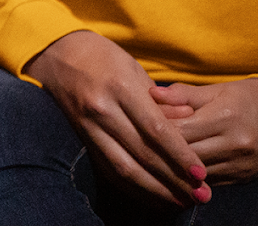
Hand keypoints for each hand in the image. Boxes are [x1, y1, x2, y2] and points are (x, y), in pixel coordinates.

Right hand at [25, 31, 210, 206]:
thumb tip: (190, 121)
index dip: (180, 155)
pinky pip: (108, 169)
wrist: (57, 55)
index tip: (200, 173)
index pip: (156, 129)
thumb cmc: (103, 57)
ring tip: (181, 202)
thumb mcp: (134, 68)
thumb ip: (161, 100)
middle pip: (142, 153)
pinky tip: (152, 197)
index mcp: (120, 86)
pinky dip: (132, 187)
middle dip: (174, 179)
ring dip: (155, 190)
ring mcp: (88, 126)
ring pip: (124, 168)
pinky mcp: (82, 138)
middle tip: (200, 195)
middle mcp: (102, 109)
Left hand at [150, 78, 257, 183]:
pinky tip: (176, 171)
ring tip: (153, 159)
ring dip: (175, 168)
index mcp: (226, 117)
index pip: (182, 131)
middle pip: (187, 154)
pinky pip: (210, 182)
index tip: (140, 125)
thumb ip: (183, 93)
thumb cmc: (244, 97)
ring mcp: (241, 164)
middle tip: (140, 144)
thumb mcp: (216, 89)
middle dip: (163, 151)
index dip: (158, 130)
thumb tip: (151, 93)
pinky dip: (192, 177)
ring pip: (197, 173)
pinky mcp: (243, 178)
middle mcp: (235, 143)